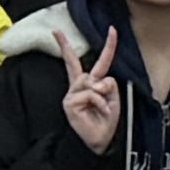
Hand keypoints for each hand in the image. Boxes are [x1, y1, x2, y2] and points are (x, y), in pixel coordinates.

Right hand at [59, 32, 126, 152]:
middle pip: (72, 63)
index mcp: (91, 84)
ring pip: (91, 80)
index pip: (94, 62)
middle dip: (64, 46)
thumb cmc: (107, 119)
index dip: (106, 46)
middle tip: (56, 31)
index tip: (111, 29)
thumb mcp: (113, 97)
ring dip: (102, 93)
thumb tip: (95, 82)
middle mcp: (79, 87)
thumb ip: (107, 84)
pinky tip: (98, 111)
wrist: (103, 140)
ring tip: (103, 108)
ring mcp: (72, 94)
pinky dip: (99, 102)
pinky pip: (90, 94)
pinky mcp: (70, 102)